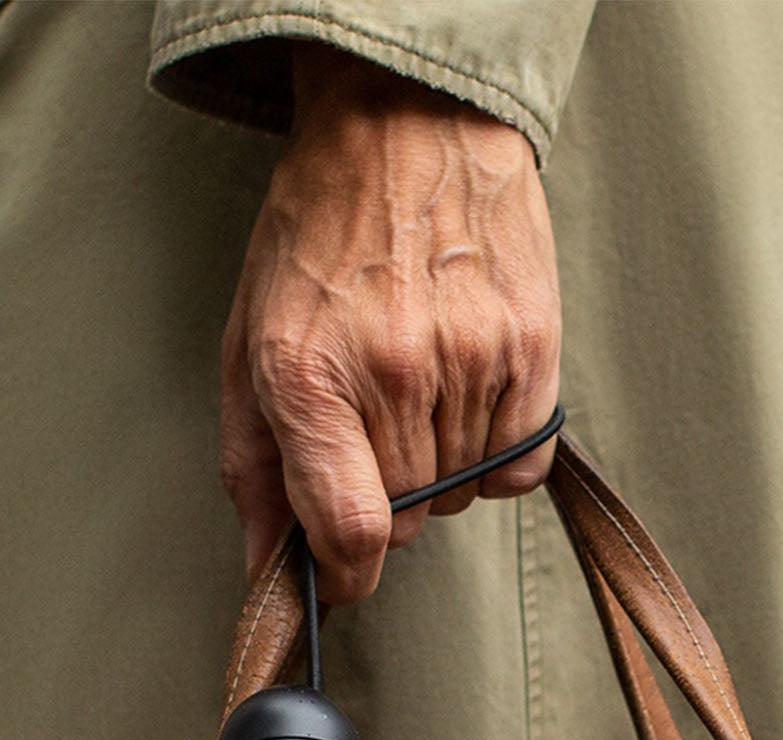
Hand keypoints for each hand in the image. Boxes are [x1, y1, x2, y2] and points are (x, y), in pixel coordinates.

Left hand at [220, 47, 561, 602]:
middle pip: (407, 520)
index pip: (350, 531)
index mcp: (309, 374)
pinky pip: (520, 463)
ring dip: (439, 471)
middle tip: (371, 433)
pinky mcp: (531, 347)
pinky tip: (465, 397)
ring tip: (416, 390)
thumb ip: (254, 466)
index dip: (344, 574)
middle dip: (384, 501)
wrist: (406, 123)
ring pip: (461, 494)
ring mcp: (471, 358)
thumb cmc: (318, 233)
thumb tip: (267, 567)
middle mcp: (394, 370)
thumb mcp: (251, 341)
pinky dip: (495, 452)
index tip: (340, 572)